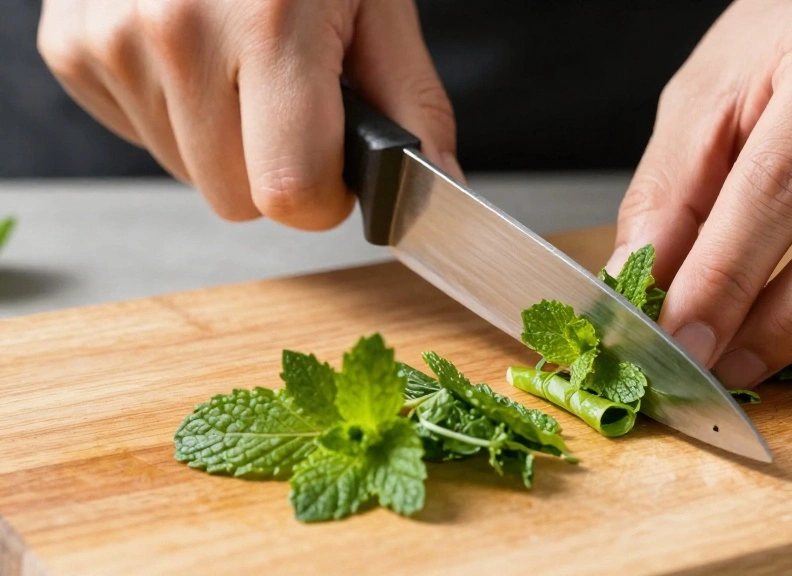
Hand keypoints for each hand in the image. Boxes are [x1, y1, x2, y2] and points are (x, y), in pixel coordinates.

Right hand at [37, 0, 461, 229]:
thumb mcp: (376, 1)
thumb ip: (411, 101)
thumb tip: (436, 184)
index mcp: (270, 24)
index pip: (291, 192)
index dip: (326, 197)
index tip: (336, 165)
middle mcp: (177, 33)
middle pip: (236, 200)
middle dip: (276, 169)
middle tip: (290, 99)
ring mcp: (112, 40)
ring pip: (188, 173)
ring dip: (224, 141)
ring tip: (238, 62)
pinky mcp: (71, 46)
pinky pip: (140, 137)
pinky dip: (176, 113)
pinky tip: (194, 54)